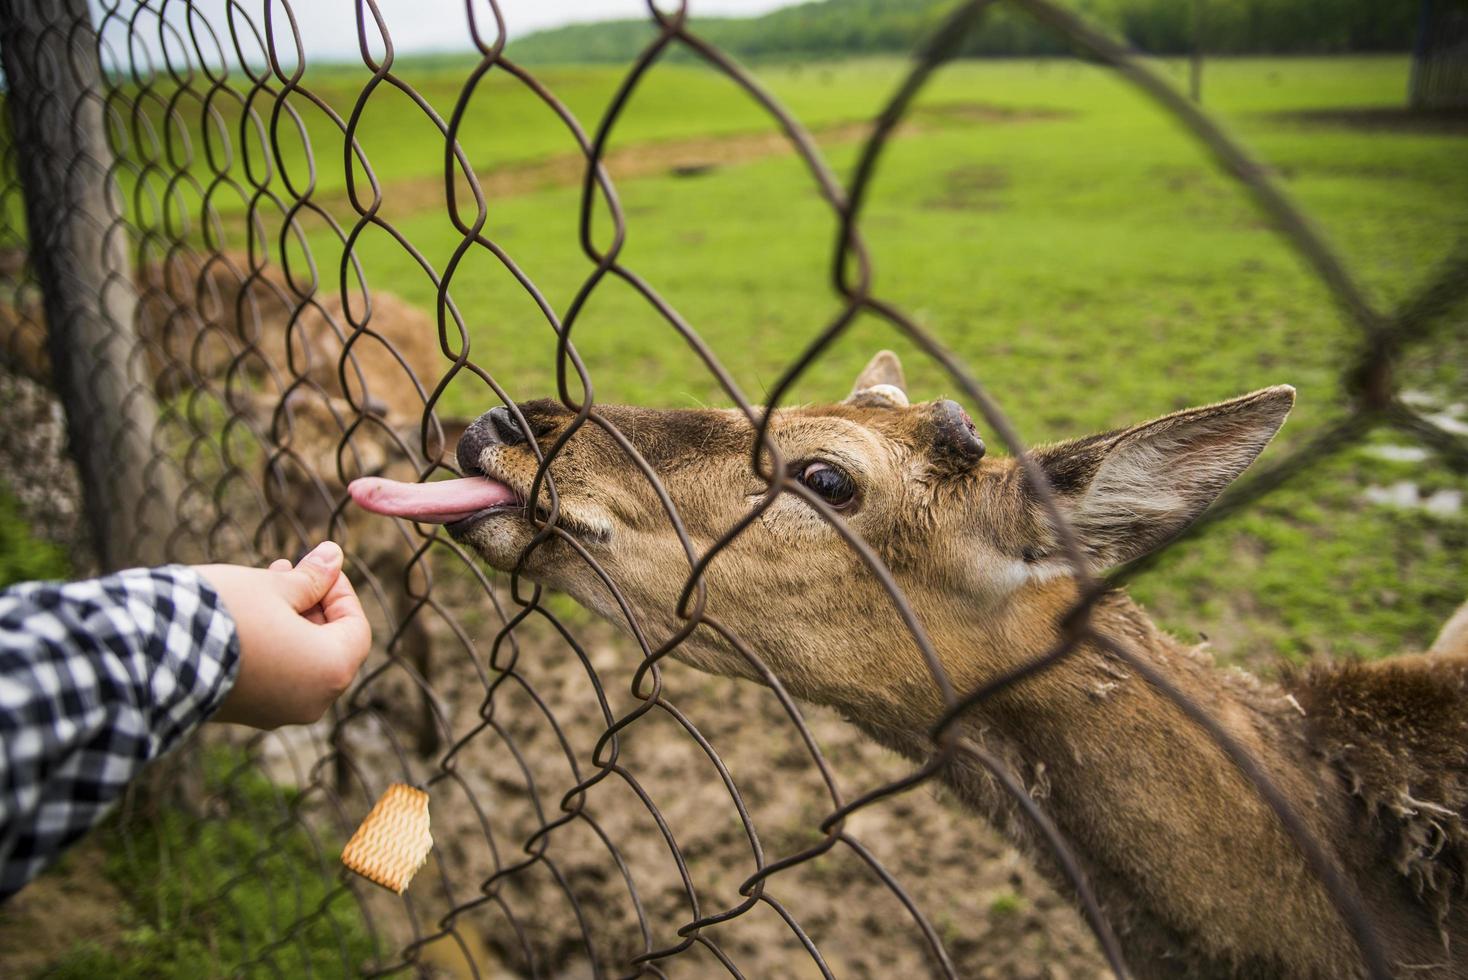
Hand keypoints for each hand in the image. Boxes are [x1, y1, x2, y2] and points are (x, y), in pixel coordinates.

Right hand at [198, 541, 372, 728]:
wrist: (150, 655)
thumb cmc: (223, 616)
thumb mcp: (273, 587)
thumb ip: (312, 576)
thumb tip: (334, 556)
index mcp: (331, 671)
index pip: (355, 627)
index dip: (341, 592)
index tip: (318, 567)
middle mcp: (312, 701)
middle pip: (329, 646)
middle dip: (312, 604)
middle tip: (290, 569)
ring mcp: (278, 713)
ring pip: (300, 661)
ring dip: (290, 622)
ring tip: (265, 583)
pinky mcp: (246, 713)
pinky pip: (274, 677)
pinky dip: (272, 647)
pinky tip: (247, 614)